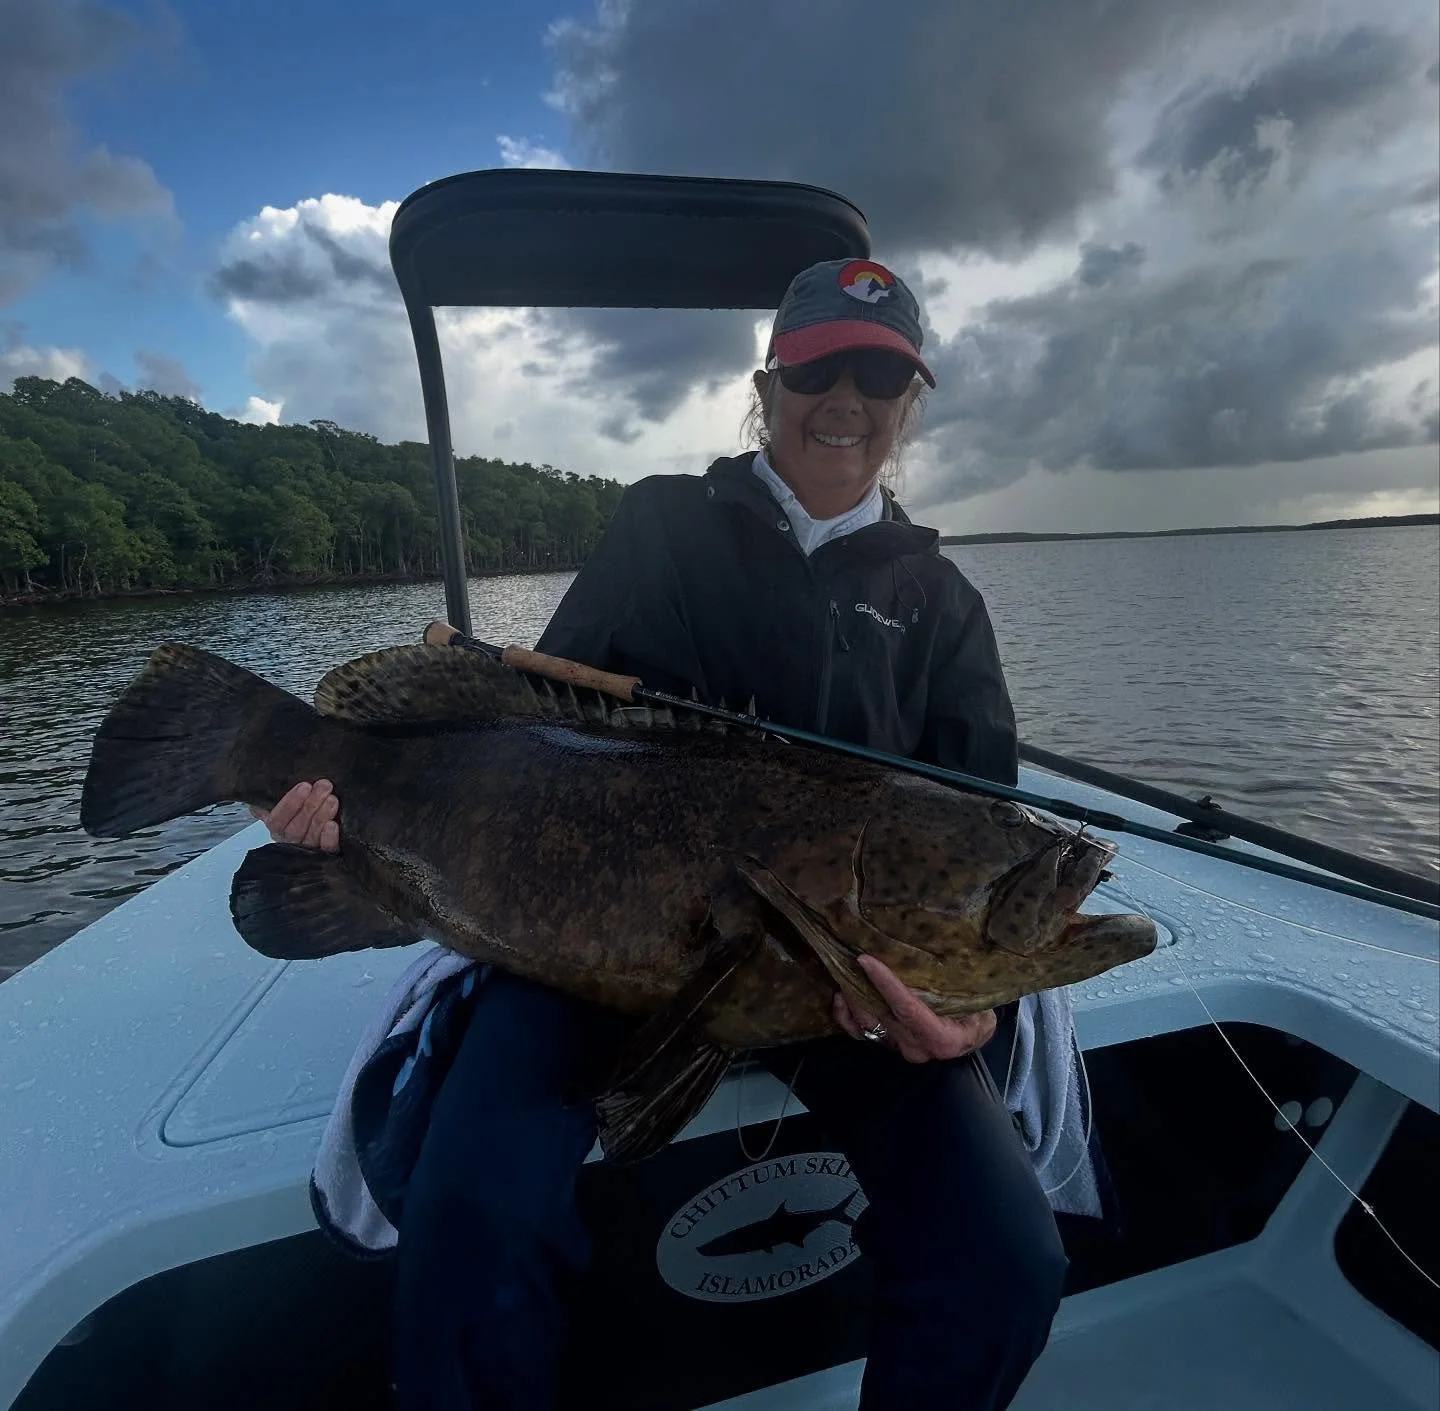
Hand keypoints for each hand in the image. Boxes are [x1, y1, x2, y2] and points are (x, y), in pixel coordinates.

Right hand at [249, 779, 340, 852]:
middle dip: (310, 805)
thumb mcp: (284, 804)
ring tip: (332, 799)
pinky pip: (325, 850)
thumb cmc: (302, 812)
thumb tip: (255, 804)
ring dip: (321, 816)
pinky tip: (333, 825)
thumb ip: (269, 803)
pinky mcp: (325, 855)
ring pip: (310, 836)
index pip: (276, 820)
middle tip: (324, 787)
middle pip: (295, 828)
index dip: (289, 804)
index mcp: (278, 829)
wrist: (325, 825)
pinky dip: (329, 838)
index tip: (304, 786)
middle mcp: (290, 842)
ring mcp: (307, 850)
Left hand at [833, 953, 995, 1063]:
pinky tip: (840, 997)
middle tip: (846, 957)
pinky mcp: (888, 1043)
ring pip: (867, 1024)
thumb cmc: (978, 1017)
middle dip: (860, 987)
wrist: (972, 1038)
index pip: (906, 1008)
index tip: (866, 960)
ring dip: (852, 998)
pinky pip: (860, 1033)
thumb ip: (961, 991)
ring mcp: (899, 1047)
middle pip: (881, 1015)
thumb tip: (946, 958)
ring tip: (844, 970)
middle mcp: (915, 1046)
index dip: (886, 984)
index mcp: (941, 1038)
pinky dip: (846, 1017)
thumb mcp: (980, 1005)